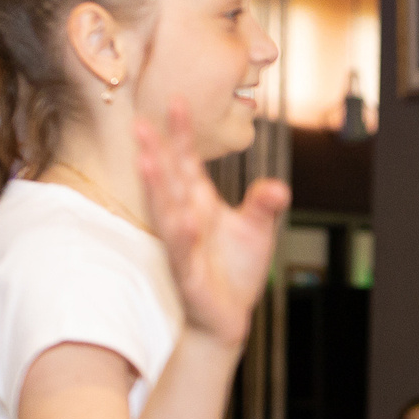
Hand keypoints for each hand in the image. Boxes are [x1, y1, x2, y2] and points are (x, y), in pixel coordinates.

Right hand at [135, 102, 288, 345]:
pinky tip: (184, 220)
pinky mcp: (188, 275)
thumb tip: (279, 188)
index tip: (178, 101)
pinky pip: (182, 252)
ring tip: (146, 161)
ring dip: (156, 187)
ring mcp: (182, 246)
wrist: (226, 317)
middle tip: (139, 122)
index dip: (181, 134)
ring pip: (165, 212)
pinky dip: (182, 236)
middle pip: (168, 180)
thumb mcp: (257, 231)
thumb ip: (264, 206)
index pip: (187, 163)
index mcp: (198, 203)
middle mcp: (185, 219)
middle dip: (153, 152)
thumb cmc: (235, 271)